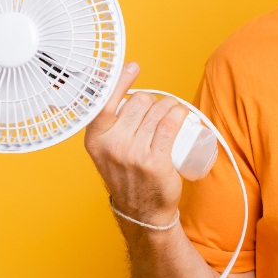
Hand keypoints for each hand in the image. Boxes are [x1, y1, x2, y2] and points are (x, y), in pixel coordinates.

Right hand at [83, 62, 190, 225]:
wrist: (142, 210)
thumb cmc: (126, 173)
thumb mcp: (105, 148)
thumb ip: (104, 122)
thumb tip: (112, 81)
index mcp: (95, 138)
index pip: (106, 101)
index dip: (120, 80)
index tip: (132, 67)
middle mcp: (112, 145)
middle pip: (140, 102)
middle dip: (153, 101)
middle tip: (157, 113)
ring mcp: (133, 154)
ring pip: (158, 111)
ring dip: (170, 107)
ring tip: (171, 116)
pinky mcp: (155, 162)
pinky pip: (170, 125)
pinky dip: (179, 113)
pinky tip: (182, 113)